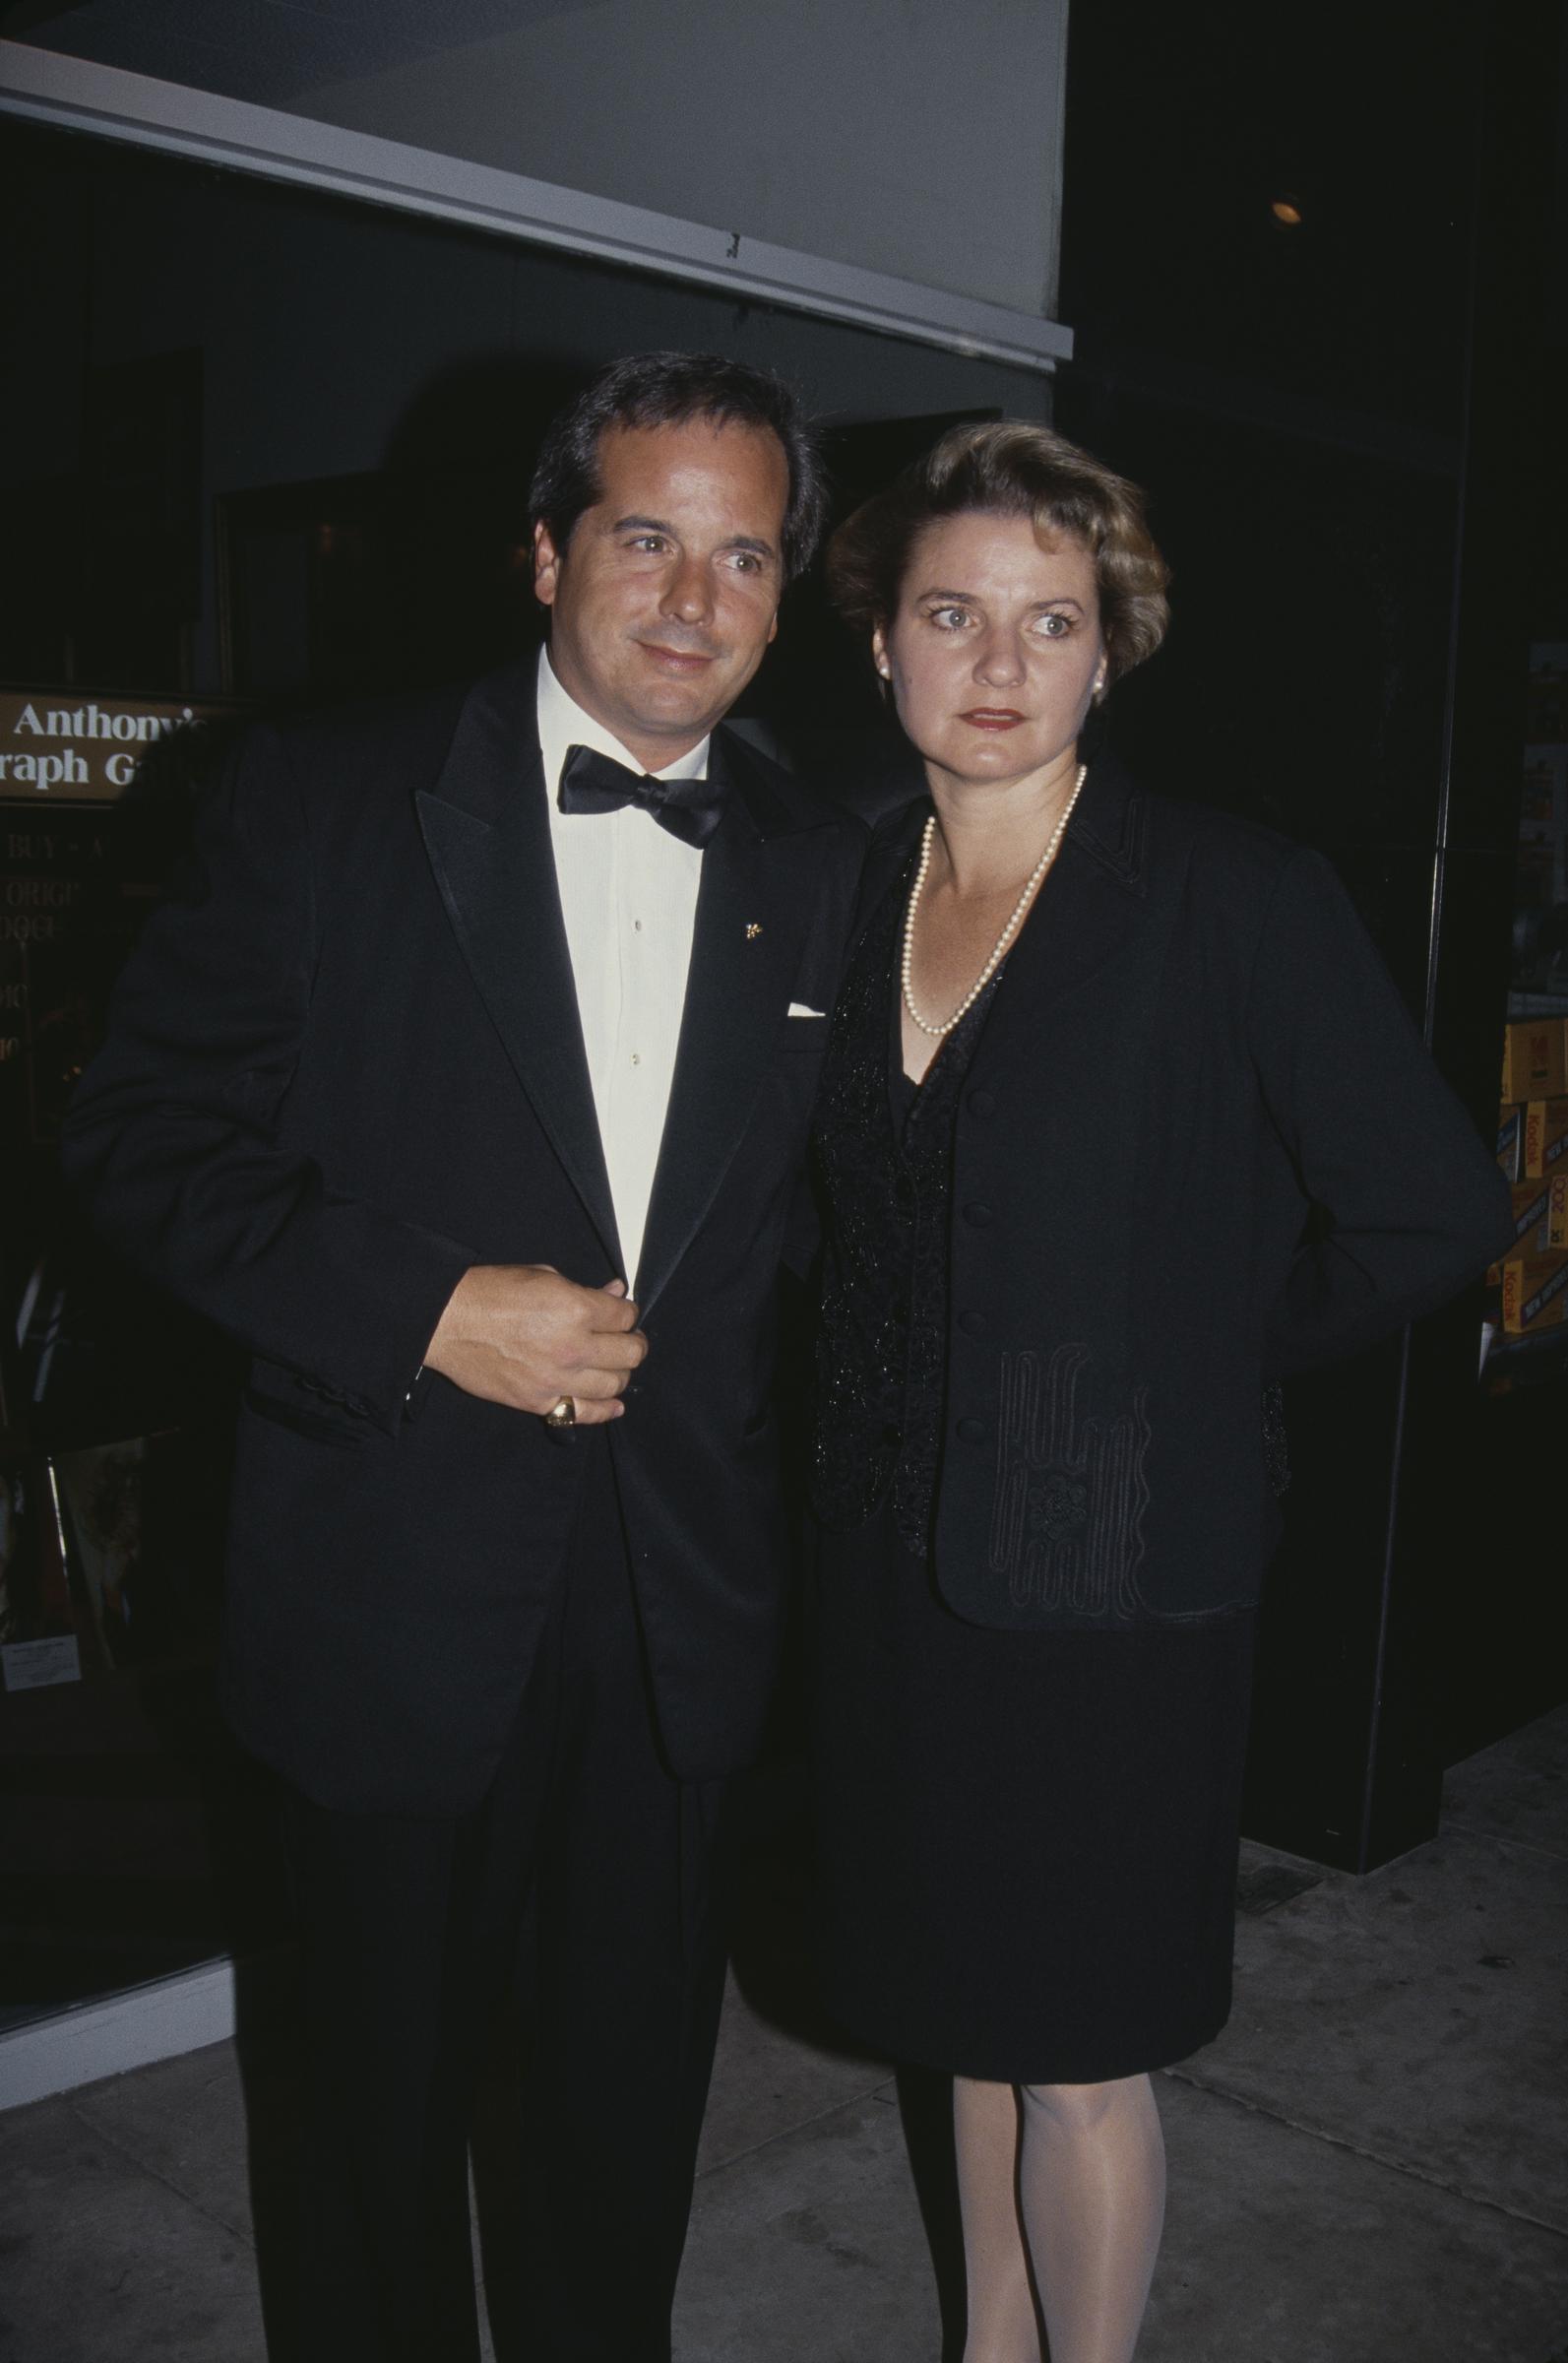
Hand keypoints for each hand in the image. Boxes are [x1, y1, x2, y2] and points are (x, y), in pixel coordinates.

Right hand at [423, 1266, 645, 1420]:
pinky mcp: (538, 1401)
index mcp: (576, 1309)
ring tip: (615, 1367)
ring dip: (620, 1374)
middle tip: (628, 1341)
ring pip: (613, 1385)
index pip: (626, 1316)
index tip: (623, 1314)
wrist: (446, 1321)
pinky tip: (614, 1405)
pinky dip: (605, 1411)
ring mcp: (557, 1378)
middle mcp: (573, 1346)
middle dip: (634, 1344)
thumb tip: (615, 1292)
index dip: (628, 1313)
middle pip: (629, 1354)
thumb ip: (584, 1289)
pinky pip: (583, 1413)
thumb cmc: (489, 1292)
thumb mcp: (542, 1276)